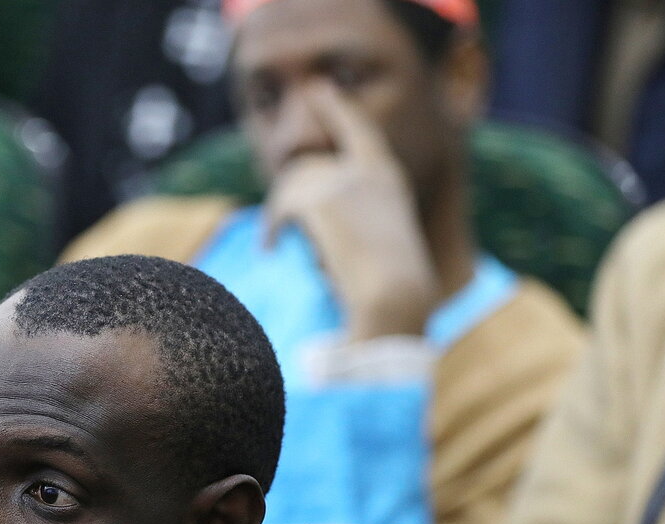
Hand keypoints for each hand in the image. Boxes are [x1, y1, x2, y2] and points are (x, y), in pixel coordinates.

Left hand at [263, 82, 440, 342]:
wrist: (394, 296)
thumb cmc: (391, 289)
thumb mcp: (377, 247)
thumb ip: (349, 222)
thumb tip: (301, 212)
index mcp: (387, 178)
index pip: (358, 132)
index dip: (337, 109)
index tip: (318, 87)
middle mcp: (367, 170)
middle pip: (307, 167)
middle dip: (287, 198)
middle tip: (274, 236)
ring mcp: (344, 180)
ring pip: (290, 185)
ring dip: (277, 214)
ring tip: (273, 246)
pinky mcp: (321, 199)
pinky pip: (281, 207)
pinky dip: (271, 227)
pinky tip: (270, 250)